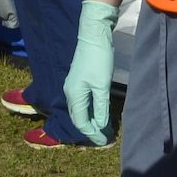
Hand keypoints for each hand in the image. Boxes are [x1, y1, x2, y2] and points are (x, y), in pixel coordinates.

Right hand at [64, 0, 119, 143]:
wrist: (94, 34)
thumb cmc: (98, 60)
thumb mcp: (102, 85)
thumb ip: (101, 107)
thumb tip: (101, 125)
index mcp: (74, 96)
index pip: (82, 122)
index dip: (93, 133)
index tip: (105, 141)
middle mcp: (70, 93)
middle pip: (79, 118)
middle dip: (91, 129)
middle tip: (105, 138)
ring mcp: (73, 86)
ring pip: (80, 110)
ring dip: (91, 120)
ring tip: (103, 128)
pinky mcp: (78, 80)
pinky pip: (82, 102)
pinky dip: (90, 110)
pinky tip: (99, 112)